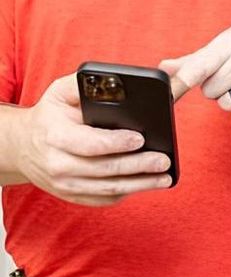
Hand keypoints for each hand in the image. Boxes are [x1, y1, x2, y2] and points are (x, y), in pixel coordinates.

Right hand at [14, 75, 172, 205]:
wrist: (21, 146)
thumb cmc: (49, 115)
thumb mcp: (61, 91)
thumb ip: (91, 82)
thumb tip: (125, 78)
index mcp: (56, 136)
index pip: (91, 144)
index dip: (117, 143)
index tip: (140, 139)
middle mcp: (58, 165)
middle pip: (105, 170)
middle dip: (138, 165)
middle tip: (164, 160)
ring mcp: (65, 185)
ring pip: (107, 189)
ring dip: (139, 184)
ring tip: (164, 176)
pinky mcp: (72, 195)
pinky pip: (102, 198)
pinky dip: (126, 192)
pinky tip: (145, 184)